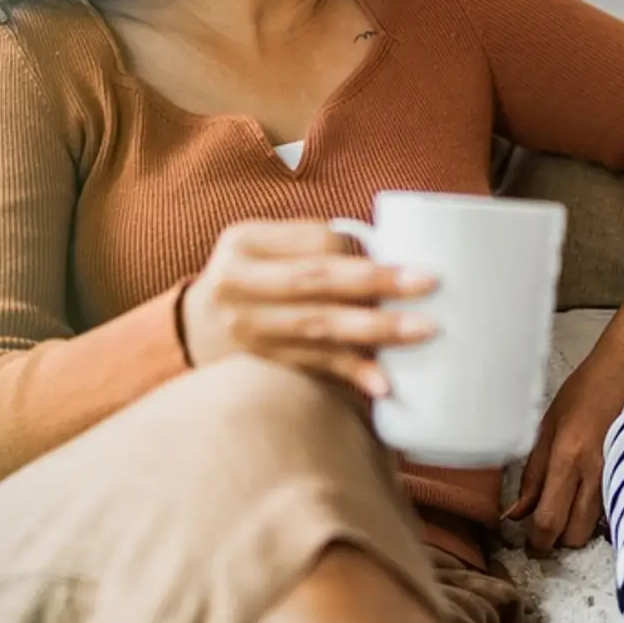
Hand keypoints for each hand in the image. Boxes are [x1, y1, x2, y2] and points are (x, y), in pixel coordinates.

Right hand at [181, 220, 436, 394]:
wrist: (195, 329)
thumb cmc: (258, 279)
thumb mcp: (267, 247)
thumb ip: (314, 244)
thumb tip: (395, 249)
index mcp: (245, 241)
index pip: (313, 240)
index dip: (360, 250)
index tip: (405, 257)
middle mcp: (236, 283)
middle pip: (314, 280)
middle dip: (375, 281)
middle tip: (428, 282)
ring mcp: (244, 328)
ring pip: (317, 325)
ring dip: (374, 329)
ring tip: (421, 330)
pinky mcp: (258, 364)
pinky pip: (313, 366)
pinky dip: (352, 372)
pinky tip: (384, 382)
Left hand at [505, 346, 623, 553]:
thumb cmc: (585, 391)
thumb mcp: (547, 425)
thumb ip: (532, 473)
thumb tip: (517, 513)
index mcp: (567, 457)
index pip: (548, 520)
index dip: (537, 540)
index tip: (530, 538)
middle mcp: (594, 472)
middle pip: (574, 535)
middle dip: (558, 537)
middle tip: (550, 521)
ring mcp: (619, 476)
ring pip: (595, 529)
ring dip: (579, 527)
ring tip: (571, 507)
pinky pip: (614, 512)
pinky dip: (600, 515)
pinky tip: (593, 496)